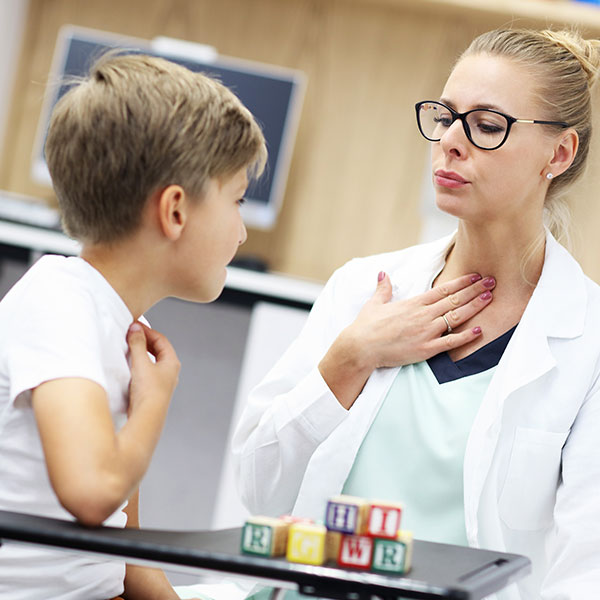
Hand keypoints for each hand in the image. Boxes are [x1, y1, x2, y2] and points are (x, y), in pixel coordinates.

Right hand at [127, 322, 180, 416]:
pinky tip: (127, 366)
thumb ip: (137, 344)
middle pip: (157, 350)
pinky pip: (145, 372)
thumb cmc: (148, 390)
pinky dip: (137, 365)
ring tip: (127, 348)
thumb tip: (135, 328)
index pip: (161, 340)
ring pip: (151, 361)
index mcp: (172, 363)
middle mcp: (169, 372)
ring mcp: (161, 382)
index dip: (147, 331)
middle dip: (144, 341)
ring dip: (139, 353)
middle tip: (129, 335)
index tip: (134, 325)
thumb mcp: (141, 363)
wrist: (146, 417)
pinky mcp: (151, 391)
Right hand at [319, 272, 494, 407]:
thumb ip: (383, 289)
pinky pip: (450, 342)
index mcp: (413, 303)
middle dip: (475, 290)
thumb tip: (383, 274)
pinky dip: (466, 337)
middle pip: (454, 300)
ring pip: (456, 317)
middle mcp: (423, 315)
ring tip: (490, 298)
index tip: (476, 276)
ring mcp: (426, 332)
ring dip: (474, 307)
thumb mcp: (375, 304)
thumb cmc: (366, 326)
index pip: (443, 290)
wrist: (361, 347)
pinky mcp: (425, 349)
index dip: (461, 282)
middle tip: (493, 282)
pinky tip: (480, 330)